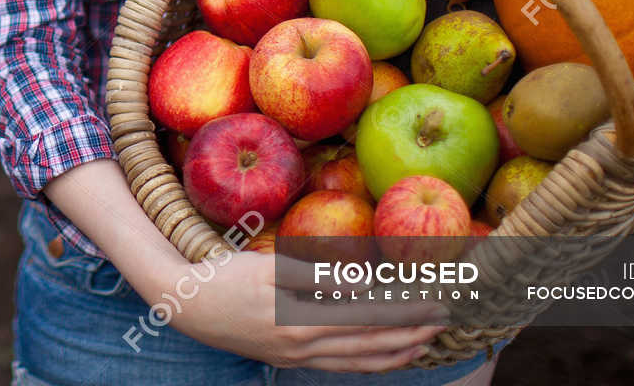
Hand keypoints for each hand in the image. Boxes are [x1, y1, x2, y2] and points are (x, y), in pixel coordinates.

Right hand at [163, 247, 446, 372]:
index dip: (403, 312)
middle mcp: (306, 345)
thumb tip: (361, 281)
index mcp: (302, 320)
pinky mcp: (292, 359)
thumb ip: (315, 275)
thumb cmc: (227, 278)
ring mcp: (299, 357)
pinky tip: (384, 356)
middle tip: (443, 320)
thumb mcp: (267, 267)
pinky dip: (370, 363)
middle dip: (411, 333)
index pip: (367, 317)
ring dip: (396, 353)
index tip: (434, 302)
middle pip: (370, 344)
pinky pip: (341, 366)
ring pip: (359, 362)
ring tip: (424, 343)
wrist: (190, 308)